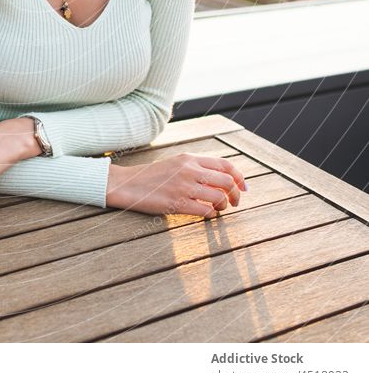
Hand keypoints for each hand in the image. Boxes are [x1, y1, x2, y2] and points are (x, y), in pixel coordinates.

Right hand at [106, 152, 247, 217]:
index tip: (244, 188)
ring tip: (218, 209)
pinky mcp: (177, 203)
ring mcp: (184, 187)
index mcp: (190, 158)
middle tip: (234, 203)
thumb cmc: (152, 176)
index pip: (225, 165)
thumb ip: (196, 168)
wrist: (128, 184)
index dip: (239, 177)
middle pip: (226, 182)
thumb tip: (220, 179)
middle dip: (236, 195)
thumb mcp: (176, 164)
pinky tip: (207, 214)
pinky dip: (211, 215)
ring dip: (223, 206)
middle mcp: (189, 170)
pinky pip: (205, 211)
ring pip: (218, 197)